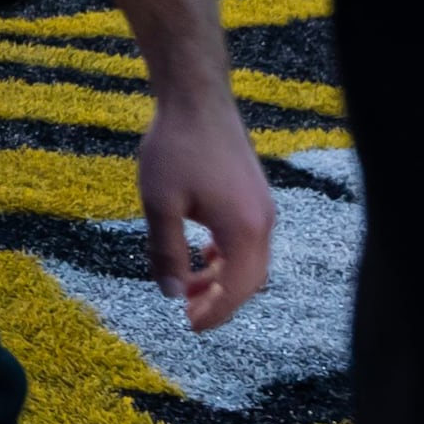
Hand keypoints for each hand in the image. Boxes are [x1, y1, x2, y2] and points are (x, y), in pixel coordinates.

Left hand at [135, 87, 274, 331]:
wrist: (196, 97)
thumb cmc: (176, 147)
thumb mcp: (160, 204)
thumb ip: (166, 251)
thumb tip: (170, 293)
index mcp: (245, 229)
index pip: (238, 289)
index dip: (215, 312)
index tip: (189, 326)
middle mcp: (263, 221)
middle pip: (250, 278)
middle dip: (220, 300)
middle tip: (188, 314)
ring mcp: (262, 206)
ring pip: (249, 259)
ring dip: (222, 277)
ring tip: (188, 285)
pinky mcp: (254, 194)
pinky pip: (246, 238)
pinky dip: (227, 254)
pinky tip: (203, 253)